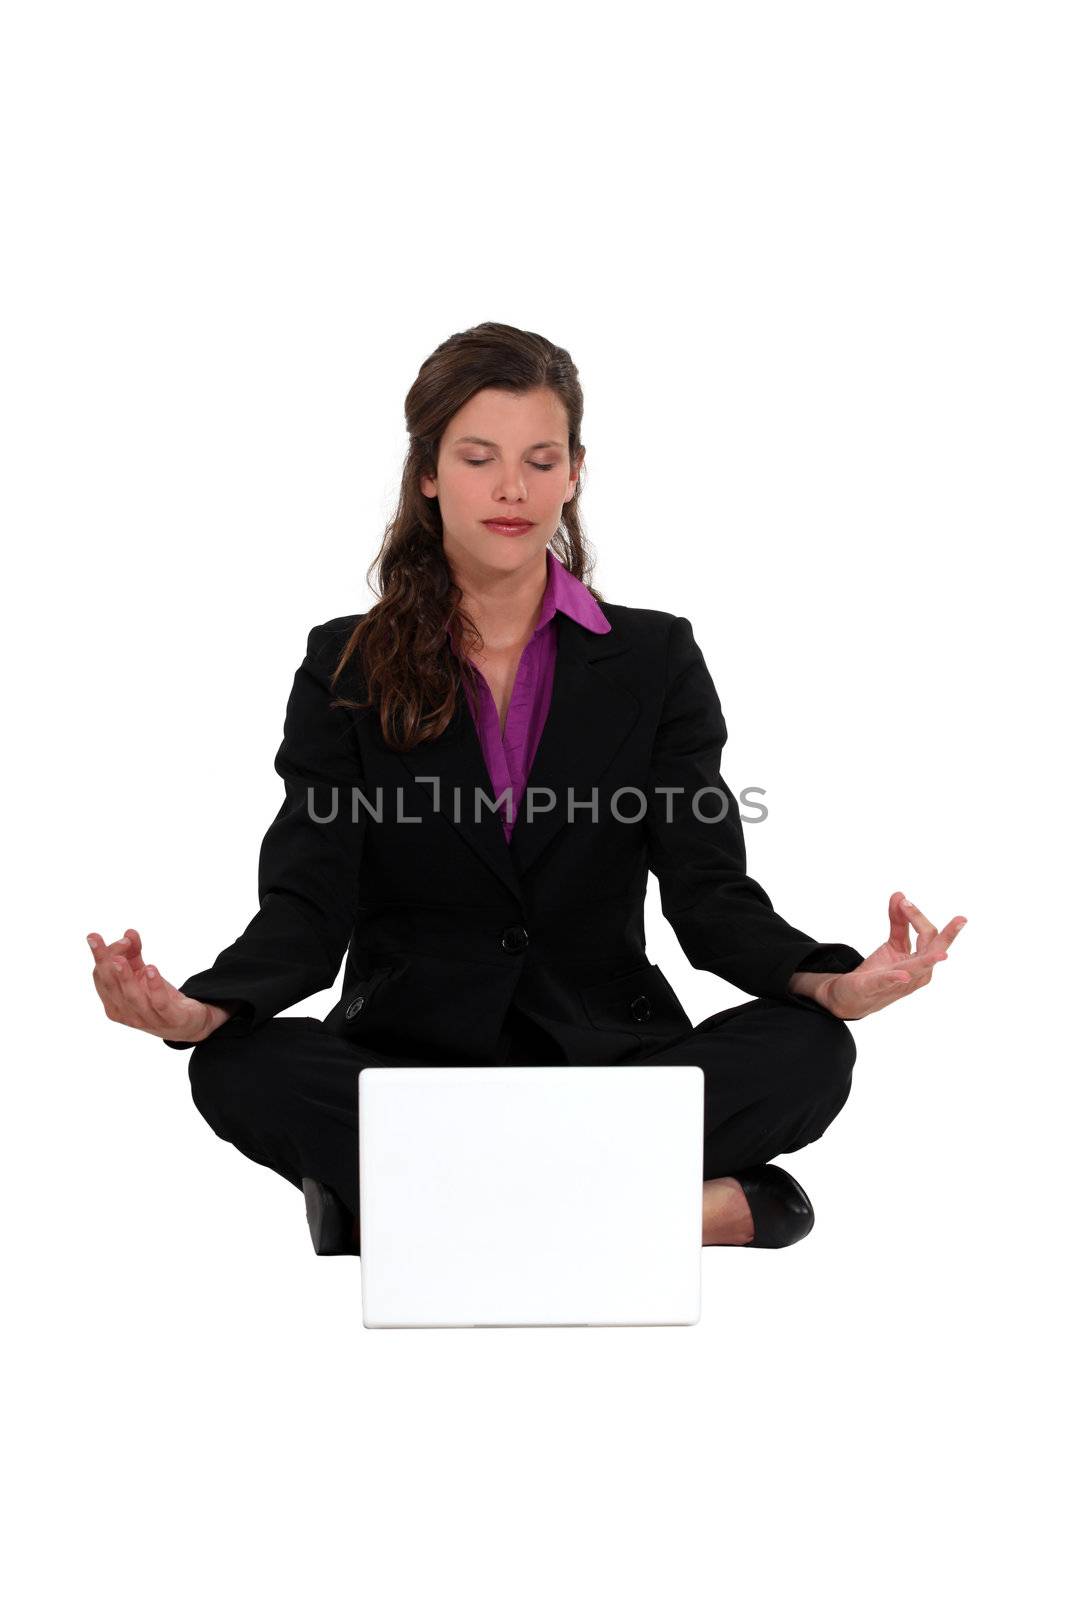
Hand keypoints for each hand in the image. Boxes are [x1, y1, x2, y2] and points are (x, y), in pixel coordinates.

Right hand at [86, 927, 231, 1041]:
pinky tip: (151, 969)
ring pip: (131, 996)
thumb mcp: (143, 974)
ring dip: (124, 976)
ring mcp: (147, 1019)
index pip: (102, 977)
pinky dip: (154, 987)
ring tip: (119, 959)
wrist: (187, 1023)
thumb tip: (129, 932)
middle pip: (111, 986)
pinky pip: (159, 1003)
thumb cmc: (157, 998)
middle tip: (95, 939)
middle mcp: (126, 1013)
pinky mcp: (170, 1018)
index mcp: (114, 1002)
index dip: (104, 955)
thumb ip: (134, 953)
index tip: (121, 938)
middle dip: (102, 962)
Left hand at [815, 892, 966, 1020]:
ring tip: (941, 955)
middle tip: (962, 919)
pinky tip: (902, 974)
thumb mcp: (893, 943)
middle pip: (933, 950)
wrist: (857, 996)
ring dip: (928, 960)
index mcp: (922, 961)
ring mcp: (899, 983)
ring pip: (917, 968)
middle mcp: (918, 973)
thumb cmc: (881, 971)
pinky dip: (894, 977)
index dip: (917, 916)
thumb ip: (898, 920)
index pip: (929, 935)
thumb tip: (901, 895)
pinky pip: (887, 981)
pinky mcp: (875, 987)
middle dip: (948, 936)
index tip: (904, 901)